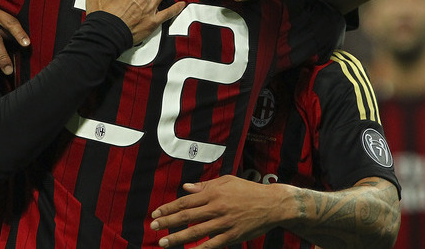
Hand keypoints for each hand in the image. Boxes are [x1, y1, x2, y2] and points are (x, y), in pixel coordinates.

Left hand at [150, 175, 285, 247]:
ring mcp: (224, 223)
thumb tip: (186, 188)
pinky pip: (213, 244)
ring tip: (163, 242)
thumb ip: (205, 186)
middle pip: (187, 216)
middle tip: (153, 227)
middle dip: (168, 222)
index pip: (185, 201)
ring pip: (196, 231)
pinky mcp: (232, 236)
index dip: (169, 207)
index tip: (156, 212)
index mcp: (213, 193)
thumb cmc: (248, 190)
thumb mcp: (226, 181)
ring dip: (178, 237)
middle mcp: (216, 207)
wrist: (272, 204)